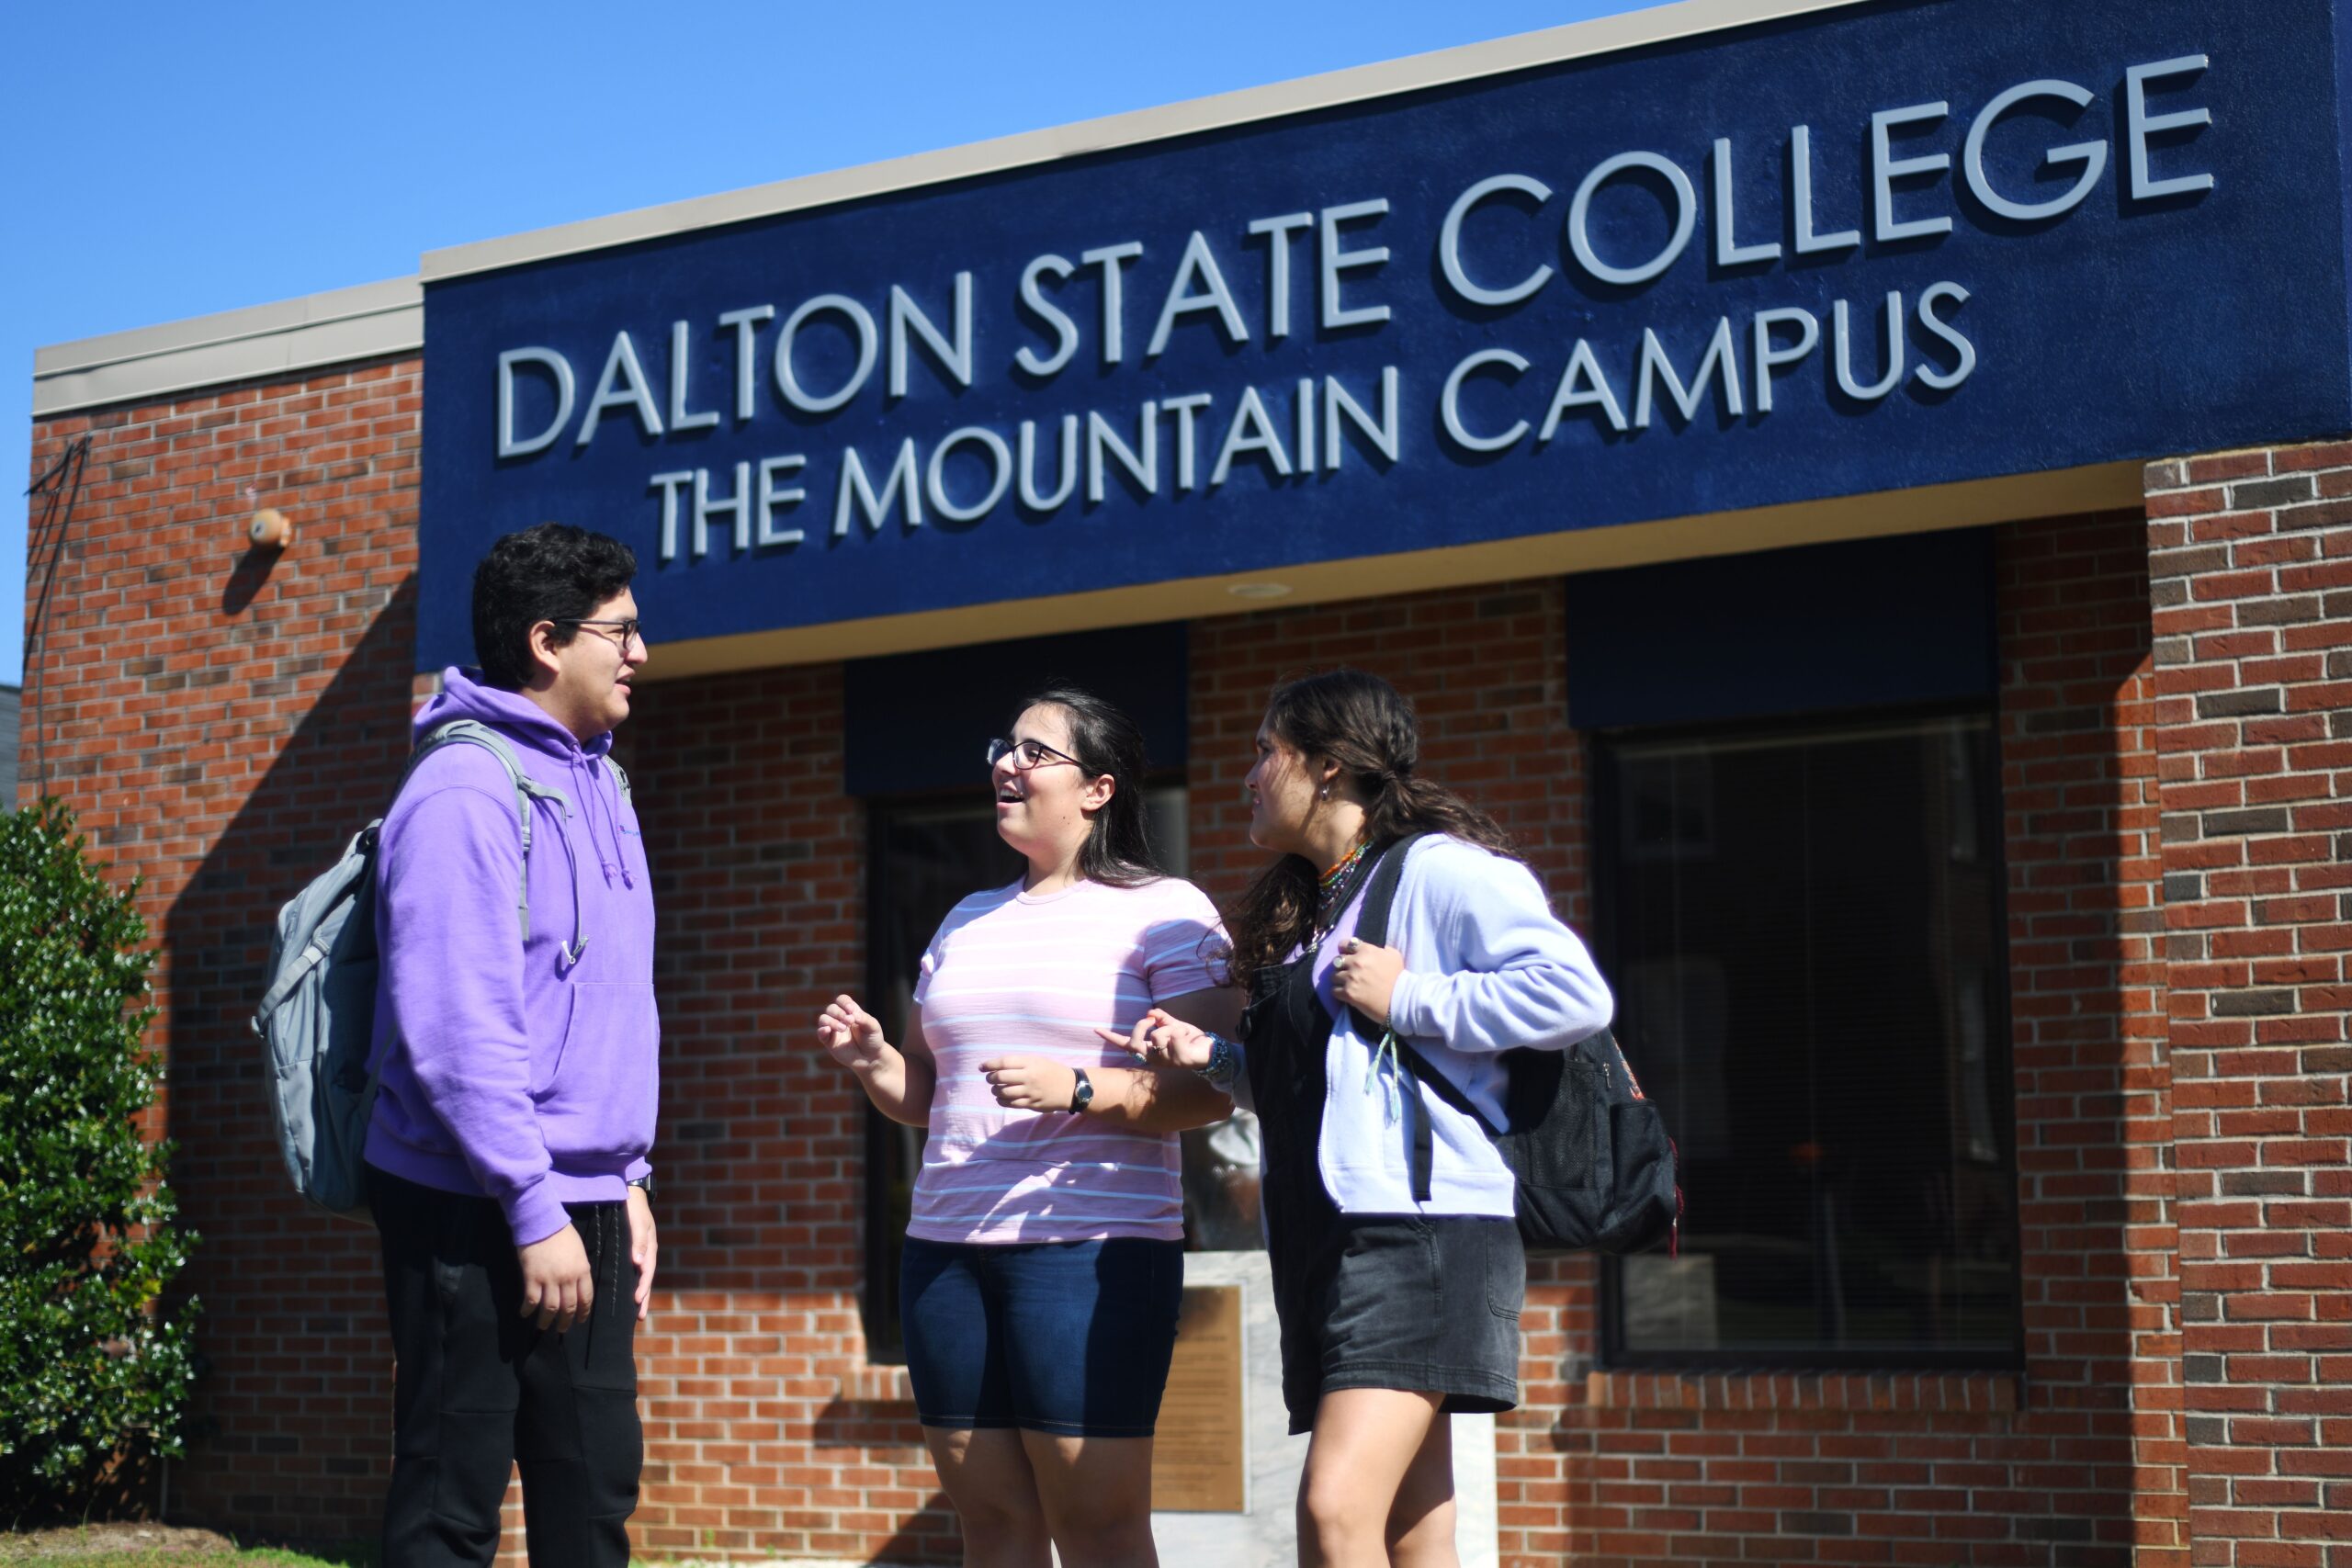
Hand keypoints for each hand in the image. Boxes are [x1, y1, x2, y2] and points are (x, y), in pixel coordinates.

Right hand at [517, 1223, 592, 1332]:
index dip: (583, 1312)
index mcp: (582, 1270)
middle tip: (562, 1329)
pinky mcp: (532, 1278)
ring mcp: (550, 1279)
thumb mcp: (579, 1251)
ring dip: (546, 1321)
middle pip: (569, 1306)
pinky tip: (525, 1313)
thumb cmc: (562, 1233)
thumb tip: (577, 1285)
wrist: (542, 1222)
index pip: (586, 1297)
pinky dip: (527, 1310)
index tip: (580, 1320)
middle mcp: (568, 1278)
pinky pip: (531, 1300)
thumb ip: (579, 1269)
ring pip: (550, 1308)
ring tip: (543, 1327)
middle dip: (566, 1321)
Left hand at [626, 1185, 655, 1321]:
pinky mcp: (634, 1252)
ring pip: (641, 1278)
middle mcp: (646, 1253)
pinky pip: (634, 1272)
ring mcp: (641, 1254)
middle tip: (639, 1317)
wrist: (630, 1194)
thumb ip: (639, 1242)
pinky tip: (629, 1293)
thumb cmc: (634, 1208)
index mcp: (650, 1248)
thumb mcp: (638, 1222)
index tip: (636, 1301)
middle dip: (644, 1298)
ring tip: (637, 1313)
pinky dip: (634, 1284)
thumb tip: (638, 1263)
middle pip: (646, 1280)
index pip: (647, 1272)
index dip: (643, 1287)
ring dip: (640, 1295)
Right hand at [818, 995, 890, 1072]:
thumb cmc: (873, 1039)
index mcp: (851, 1012)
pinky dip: (822, 1031)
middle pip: (831, 1008)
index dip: (844, 1002)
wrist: (871, 1058)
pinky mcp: (829, 1042)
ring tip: (843, 1028)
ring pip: (823, 1019)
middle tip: (849, 1021)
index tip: (852, 1010)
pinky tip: (828, 1030)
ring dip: (831, 1021)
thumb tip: (853, 1015)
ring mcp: (834, 1030)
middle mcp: (840, 1019)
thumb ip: (864, 1019)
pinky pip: (821, 1034)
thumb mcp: (873, 1027)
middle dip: (839, 1013)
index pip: (842, 1000)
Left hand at [978, 1055, 1079, 1111]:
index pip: (1004, 1062)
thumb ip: (1019, 1063)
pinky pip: (1011, 1104)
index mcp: (1030, 1063)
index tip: (981, 1067)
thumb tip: (995, 1067)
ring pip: (1003, 1092)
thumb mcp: (1037, 1060)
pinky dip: (1002, 1101)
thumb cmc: (1051, 1071)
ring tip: (996, 1089)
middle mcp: (1029, 1077)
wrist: (1071, 1088)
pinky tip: (1002, 1098)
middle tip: (990, 1079)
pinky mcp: (1032, 1104)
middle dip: (991, 1078)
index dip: (989, 1064)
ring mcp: (1030, 1092)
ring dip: (995, 1091)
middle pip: (1001, 1077)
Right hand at [1097, 1008, 1212, 1069]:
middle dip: (1141, 1026)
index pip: (1126, 1044)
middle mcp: (1154, 1058)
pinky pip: (1174, 1035)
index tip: (1095, 1029)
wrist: (1210, 1049)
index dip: (1111, 1037)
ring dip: (1169, 1026)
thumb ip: (1161, 1019)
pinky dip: (1181, 1029)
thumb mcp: (1173, 1025)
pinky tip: (1187, 1036)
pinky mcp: (1180, 1060)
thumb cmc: (1188, 1038)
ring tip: (1180, 1031)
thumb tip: (1150, 1012)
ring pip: (1157, 1036)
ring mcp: (1166, 1061)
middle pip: (1135, 1043)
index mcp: (1149, 1050)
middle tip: (1152, 1019)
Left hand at [1331, 938, 1405, 1026]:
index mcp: (1366, 951)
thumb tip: (1375, 949)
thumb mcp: (1394, 955)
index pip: (1345, 944)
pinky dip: (1338, 992)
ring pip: (1333, 976)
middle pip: (1337, 961)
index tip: (1345, 955)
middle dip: (1341, 967)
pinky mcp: (1348, 994)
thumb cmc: (1399, 977)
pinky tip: (1345, 994)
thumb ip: (1381, 949)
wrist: (1401, 999)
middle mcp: (1356, 962)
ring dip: (1338, 980)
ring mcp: (1351, 978)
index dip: (1343, 949)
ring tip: (1345, 984)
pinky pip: (1334, 991)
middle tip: (1347, 972)